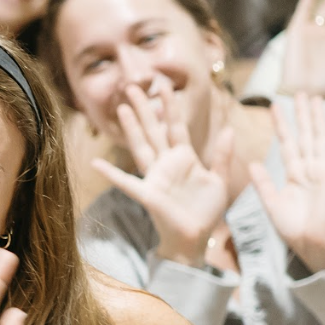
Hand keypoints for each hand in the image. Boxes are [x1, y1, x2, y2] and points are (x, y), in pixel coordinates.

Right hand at [92, 82, 233, 267]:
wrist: (195, 238)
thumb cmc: (205, 211)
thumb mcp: (218, 180)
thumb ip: (221, 155)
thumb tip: (229, 129)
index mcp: (184, 158)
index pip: (175, 126)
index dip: (170, 107)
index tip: (164, 85)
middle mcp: (166, 164)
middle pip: (153, 130)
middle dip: (144, 108)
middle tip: (132, 86)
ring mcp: (155, 178)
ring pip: (141, 147)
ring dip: (131, 128)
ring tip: (121, 108)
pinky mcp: (148, 195)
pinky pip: (127, 183)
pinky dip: (111, 174)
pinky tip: (95, 163)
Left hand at [248, 96, 324, 274]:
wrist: (311, 245)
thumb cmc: (294, 229)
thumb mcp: (272, 204)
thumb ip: (263, 183)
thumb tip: (252, 163)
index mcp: (294, 175)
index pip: (287, 144)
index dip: (281, 125)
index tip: (275, 107)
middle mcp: (309, 170)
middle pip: (305, 136)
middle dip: (302, 115)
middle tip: (301, 92)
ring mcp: (324, 172)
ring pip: (320, 139)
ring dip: (318, 119)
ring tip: (316, 98)